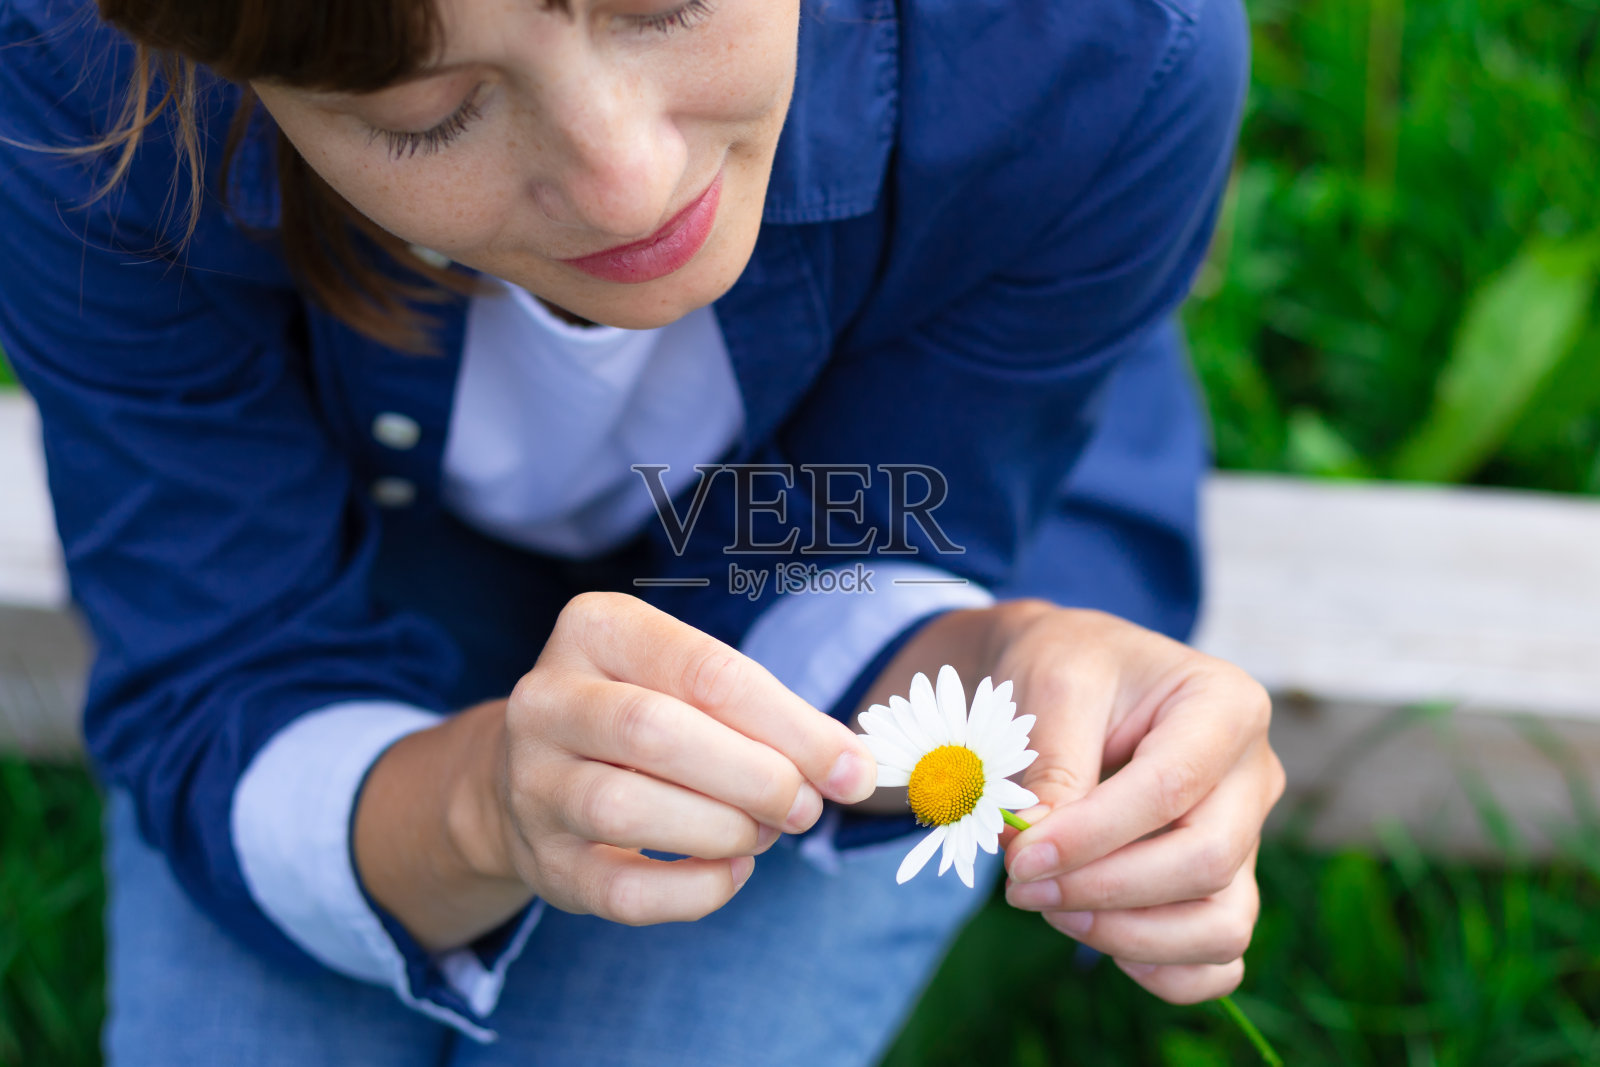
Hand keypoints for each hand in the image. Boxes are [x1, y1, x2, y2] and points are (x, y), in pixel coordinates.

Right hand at [477, 592, 876, 925]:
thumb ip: (770, 717)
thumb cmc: (644, 716)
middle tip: (804, 807)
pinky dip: (696, 890)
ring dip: (722, 831)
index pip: (705, 671)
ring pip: (625, 811)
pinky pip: (622, 891)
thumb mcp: (694, 687)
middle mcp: (547, 698)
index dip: (791, 726)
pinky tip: (732, 871)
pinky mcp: (541, 859)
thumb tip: (852, 768)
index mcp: (596, 629)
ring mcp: (531, 782)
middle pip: (657, 733)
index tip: (851, 769)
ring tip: (764, 832)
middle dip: (754, 778)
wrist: (530, 774)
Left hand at [989, 603, 1284, 1003]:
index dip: (1092, 836)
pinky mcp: (1225, 883)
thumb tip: (1032, 850)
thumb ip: (1051, 765)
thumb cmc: (1069, 665)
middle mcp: (1254, 774)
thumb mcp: (1052, 685)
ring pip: (1222, 925)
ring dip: (1128, 936)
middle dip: (1104, 890)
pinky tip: (1094, 935)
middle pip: (1207, 862)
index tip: (1018, 857)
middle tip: (1020, 886)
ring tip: (1049, 905)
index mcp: (1226, 705)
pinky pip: (1217, 957)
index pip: (1171, 788)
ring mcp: (1246, 834)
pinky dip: (1162, 970)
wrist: (1076, 674)